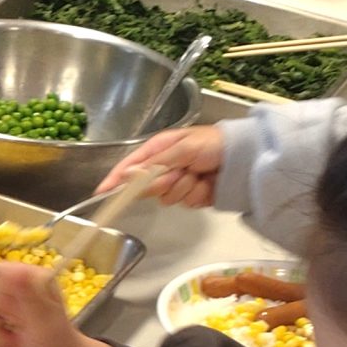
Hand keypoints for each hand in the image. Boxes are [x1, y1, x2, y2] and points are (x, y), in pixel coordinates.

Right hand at [100, 126, 222, 207]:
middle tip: (181, 174)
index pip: (130, 167)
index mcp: (160, 149)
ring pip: (166, 197)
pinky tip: (207, 185)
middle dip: (164, 182)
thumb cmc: (214, 144)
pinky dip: (197, 195)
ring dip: (184, 189)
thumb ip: (156, 163)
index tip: (101, 194)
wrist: (245, 158)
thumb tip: (128, 175)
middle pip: (147, 186)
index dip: (115, 180)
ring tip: (200, 176)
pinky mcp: (191, 196)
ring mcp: (178, 182)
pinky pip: (184, 203)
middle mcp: (165, 166)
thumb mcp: (183, 148)